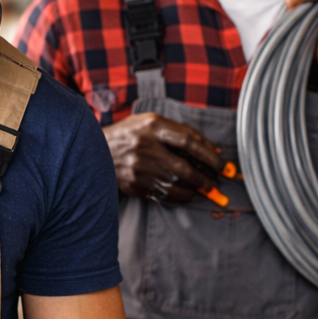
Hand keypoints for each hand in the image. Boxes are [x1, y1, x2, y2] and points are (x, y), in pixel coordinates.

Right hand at [102, 112, 223, 202]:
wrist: (95, 149)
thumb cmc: (129, 133)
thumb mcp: (151, 122)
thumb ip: (180, 132)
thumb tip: (212, 149)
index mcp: (152, 127)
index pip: (189, 141)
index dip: (210, 155)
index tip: (222, 164)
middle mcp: (145, 147)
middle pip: (184, 168)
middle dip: (205, 177)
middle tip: (216, 181)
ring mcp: (139, 168)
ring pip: (176, 184)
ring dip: (194, 189)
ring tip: (203, 188)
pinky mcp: (135, 184)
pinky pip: (163, 195)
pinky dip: (179, 197)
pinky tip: (186, 194)